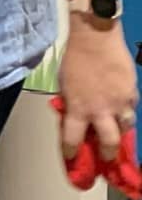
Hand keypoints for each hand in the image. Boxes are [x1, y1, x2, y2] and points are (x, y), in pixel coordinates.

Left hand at [58, 18, 138, 161]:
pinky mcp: (133, 94)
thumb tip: (74, 114)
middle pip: (108, 143)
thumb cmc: (75, 59)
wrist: (96, 40)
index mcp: (78, 108)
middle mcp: (101, 110)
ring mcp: (120, 103)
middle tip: (106, 157)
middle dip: (107, 154)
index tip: (72, 159)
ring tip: (116, 130)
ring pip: (126, 128)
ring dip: (120, 131)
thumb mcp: (65, 85)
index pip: (73, 138)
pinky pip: (132, 110)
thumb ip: (71, 103)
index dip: (72, 152)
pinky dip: (126, 112)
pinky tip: (122, 108)